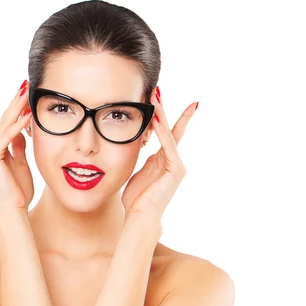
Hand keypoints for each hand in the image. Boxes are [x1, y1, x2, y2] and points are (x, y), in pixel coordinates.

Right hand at [0, 80, 33, 214]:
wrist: (14, 209)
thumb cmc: (18, 189)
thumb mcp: (21, 161)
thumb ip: (19, 145)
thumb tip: (22, 129)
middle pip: (2, 117)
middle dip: (12, 99)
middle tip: (23, 82)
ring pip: (4, 123)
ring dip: (17, 106)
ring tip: (27, 91)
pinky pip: (7, 137)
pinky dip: (17, 125)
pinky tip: (27, 115)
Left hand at [121, 88, 197, 229]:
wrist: (140, 216)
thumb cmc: (136, 198)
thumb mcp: (135, 170)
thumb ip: (136, 156)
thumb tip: (129, 144)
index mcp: (162, 158)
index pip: (165, 132)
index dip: (163, 115)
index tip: (159, 97)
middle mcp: (172, 159)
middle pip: (169, 127)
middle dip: (163, 108)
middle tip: (158, 89)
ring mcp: (175, 164)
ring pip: (169, 133)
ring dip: (161, 114)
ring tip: (156, 97)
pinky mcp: (176, 170)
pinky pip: (168, 146)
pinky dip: (162, 132)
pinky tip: (156, 119)